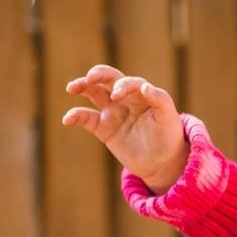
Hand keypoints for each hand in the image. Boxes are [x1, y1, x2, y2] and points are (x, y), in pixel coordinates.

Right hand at [60, 64, 189, 191]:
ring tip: (71, 87)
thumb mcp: (168, 118)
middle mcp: (124, 99)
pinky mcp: (104, 128)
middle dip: (97, 75)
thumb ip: (160, 100)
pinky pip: (86, 118)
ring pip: (93, 93)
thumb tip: (145, 87)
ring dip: (82, 87)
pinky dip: (75, 116)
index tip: (117, 95)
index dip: (121, 85)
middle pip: (106, 79)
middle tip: (89, 78)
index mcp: (140, 93)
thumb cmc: (168, 136)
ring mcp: (112, 112)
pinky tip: (67, 119)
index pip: (127, 81)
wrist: (162, 162)